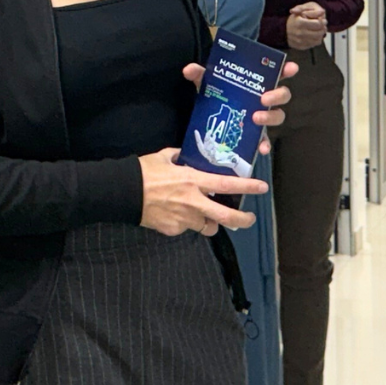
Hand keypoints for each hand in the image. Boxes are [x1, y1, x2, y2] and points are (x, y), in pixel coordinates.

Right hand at [139, 148, 266, 235]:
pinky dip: (185, 223)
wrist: (123, 193)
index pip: (226, 185)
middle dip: (241, 219)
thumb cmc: (143, 172)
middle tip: (248, 218)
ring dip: (210, 222)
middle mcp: (192, 202)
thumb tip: (185, 154)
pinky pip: (186, 228)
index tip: (262, 187)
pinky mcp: (172, 230)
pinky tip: (175, 214)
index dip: (247, 187)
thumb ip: (179, 156)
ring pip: (206, 226)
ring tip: (206, 217)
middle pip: (225, 216)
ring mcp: (183, 218)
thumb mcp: (163, 157)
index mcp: (192, 180)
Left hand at [182, 58, 296, 156]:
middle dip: (277, 95)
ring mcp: (263, 116)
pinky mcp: (257, 134)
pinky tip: (261, 149)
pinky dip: (265, 144)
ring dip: (270, 117)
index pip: (276, 73)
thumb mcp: (208, 82)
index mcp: (257, 82)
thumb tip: (189, 70)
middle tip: (263, 98)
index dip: (287, 69)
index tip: (291, 68)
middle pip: (282, 95)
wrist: (211, 115)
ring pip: (278, 116)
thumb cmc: (217, 93)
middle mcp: (264, 98)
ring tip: (256, 118)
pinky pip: (266, 140)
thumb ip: (200, 74)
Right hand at [285, 2, 327, 50]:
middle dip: (323, 28)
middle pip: (319, 32)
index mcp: (300, 23)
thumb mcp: (300, 11)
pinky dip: (316, 40)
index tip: (322, 20)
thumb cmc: (293, 20)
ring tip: (318, 31)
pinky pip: (314, 44)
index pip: (318, 24)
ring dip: (320, 35)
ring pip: (318, 40)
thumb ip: (311, 11)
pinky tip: (314, 36)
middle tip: (323, 26)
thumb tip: (322, 12)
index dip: (322, 21)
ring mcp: (301, 41)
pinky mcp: (301, 46)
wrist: (283, 31)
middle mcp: (301, 33)